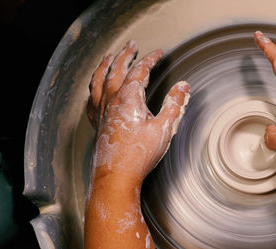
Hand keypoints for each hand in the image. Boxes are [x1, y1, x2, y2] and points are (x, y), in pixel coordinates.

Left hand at [87, 41, 189, 182]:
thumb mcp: (164, 128)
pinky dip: (94, 87)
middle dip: (125, 55)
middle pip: (117, 69)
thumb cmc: (139, 154)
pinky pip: (92, 98)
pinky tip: (96, 89)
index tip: (158, 53)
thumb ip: (175, 104)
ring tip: (109, 58)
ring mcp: (102, 111)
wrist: (117, 175)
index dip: (150, 59)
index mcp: (129, 98)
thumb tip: (183, 86)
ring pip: (99, 80)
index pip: (140, 70)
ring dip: (105, 65)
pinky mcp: (98, 123)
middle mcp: (112, 100)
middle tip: (132, 46)